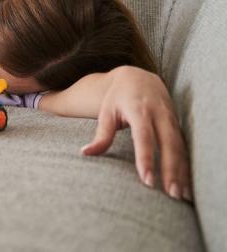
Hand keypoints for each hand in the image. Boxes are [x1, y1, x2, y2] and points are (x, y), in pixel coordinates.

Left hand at [82, 65, 191, 201]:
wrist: (139, 78)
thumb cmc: (118, 98)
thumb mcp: (107, 113)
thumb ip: (101, 135)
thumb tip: (85, 153)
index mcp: (139, 110)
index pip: (144, 136)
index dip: (146, 158)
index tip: (147, 179)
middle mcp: (159, 114)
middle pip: (167, 144)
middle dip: (170, 169)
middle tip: (170, 193)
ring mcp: (171, 119)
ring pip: (179, 147)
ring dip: (181, 171)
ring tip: (180, 194)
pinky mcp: (177, 125)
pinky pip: (184, 147)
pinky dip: (186, 165)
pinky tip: (185, 184)